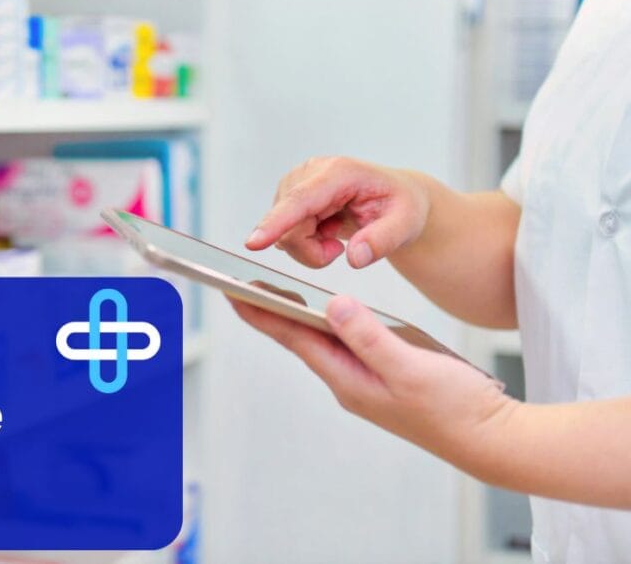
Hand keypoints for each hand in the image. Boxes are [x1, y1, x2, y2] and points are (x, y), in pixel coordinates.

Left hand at [228, 294, 516, 471]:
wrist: (491, 439)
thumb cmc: (455, 408)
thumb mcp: (410, 367)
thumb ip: (369, 336)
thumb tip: (333, 305)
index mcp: (349, 379)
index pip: (294, 338)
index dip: (262, 313)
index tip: (232, 291)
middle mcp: (350, 382)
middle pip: (301, 339)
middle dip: (270, 312)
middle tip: (241, 285)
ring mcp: (365, 382)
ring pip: (322, 342)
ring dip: (297, 318)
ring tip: (272, 293)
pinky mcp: (383, 378)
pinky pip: (345, 346)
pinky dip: (329, 326)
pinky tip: (328, 315)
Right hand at [245, 157, 430, 268]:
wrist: (394, 197)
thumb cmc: (400, 204)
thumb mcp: (406, 224)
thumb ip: (383, 240)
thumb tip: (355, 257)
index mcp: (339, 173)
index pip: (301, 200)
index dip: (276, 222)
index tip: (254, 243)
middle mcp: (311, 172)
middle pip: (290, 226)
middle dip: (312, 251)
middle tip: (341, 251)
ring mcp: (296, 183)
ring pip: (284, 233)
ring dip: (309, 247)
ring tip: (336, 236)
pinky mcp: (289, 196)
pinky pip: (284, 233)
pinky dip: (305, 243)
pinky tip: (324, 231)